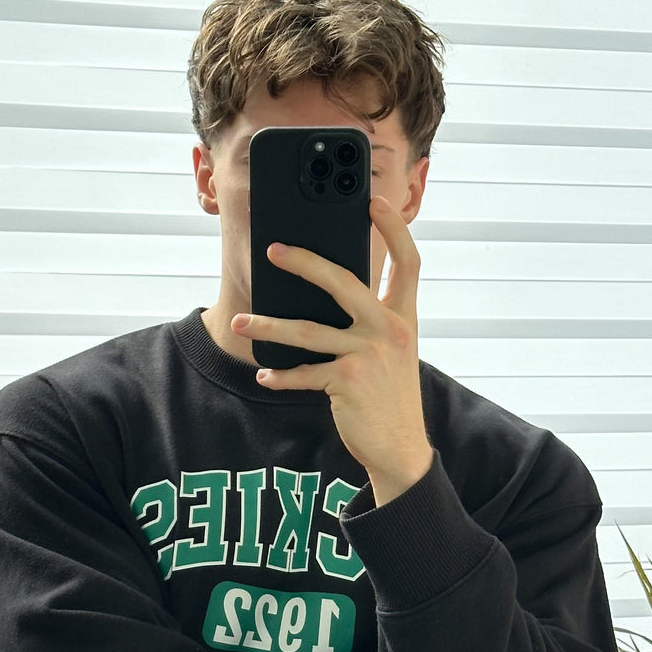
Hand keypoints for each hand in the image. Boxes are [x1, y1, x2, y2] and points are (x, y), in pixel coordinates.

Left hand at [232, 195, 433, 505]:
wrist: (401, 449)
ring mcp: (369, 355)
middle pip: (343, 281)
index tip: (373, 201)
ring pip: (308, 331)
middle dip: (304, 262)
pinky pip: (305, 372)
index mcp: (404, 317)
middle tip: (272, 250)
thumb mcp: (394, 353)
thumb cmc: (390, 397)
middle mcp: (389, 330)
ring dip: (269, 326)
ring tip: (243, 322)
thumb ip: (372, 322)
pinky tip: (265, 375)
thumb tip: (326, 296)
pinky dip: (282, 375)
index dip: (393, 228)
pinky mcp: (348, 382)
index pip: (408, 262)